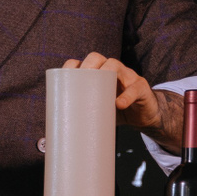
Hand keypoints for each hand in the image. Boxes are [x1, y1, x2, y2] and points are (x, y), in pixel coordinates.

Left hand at [59, 53, 179, 144]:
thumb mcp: (98, 111)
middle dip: (87, 65)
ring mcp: (127, 76)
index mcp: (99, 74)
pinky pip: (134, 88)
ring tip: (97, 87)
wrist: (143, 116)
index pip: (82, 62)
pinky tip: (119, 104)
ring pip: (115, 65)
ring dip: (105, 72)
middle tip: (79, 81)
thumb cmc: (116, 111)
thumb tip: (53, 138)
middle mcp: (112, 70)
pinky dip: (126, 96)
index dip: (72, 65)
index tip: (63, 77)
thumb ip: (83, 116)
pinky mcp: (141, 87)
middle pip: (97, 58)